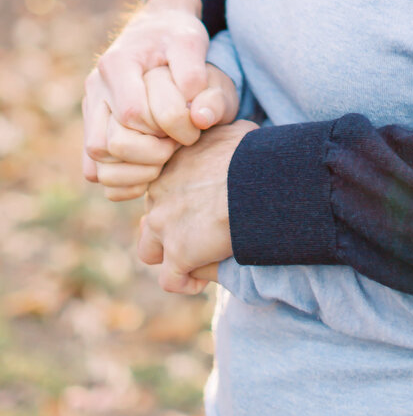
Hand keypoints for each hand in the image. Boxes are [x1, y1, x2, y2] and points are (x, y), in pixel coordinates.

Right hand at [83, 0, 210, 186]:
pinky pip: (92, 168)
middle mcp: (95, 87)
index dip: (166, 128)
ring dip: (133, 169)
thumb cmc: (175, 36)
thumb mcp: (191, 41)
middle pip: (108, 143)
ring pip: (95, 160)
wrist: (155, 27)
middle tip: (177, 145)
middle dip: (149, 152)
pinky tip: (150, 169)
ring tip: (165, 157)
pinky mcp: (93, 126)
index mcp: (116, 63)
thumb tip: (198, 116)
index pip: (133, 113)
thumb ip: (194, 73)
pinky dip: (120, 178)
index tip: (192, 128)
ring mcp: (90, 109)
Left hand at [138, 120, 257, 292]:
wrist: (259, 179)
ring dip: (168, 257)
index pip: (161, 188)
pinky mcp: (179, 253)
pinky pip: (171, 279)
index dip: (177, 200)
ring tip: (193, 262)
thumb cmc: (254, 151)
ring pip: (149, 251)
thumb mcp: (232, 131)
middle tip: (197, 235)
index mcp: (170, 164)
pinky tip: (201, 282)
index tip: (199, 207)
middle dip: (170, 228)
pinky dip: (185, 283)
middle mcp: (158, 193)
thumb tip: (225, 143)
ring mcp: (164, 225)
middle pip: (152, 217)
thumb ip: (217, 139)